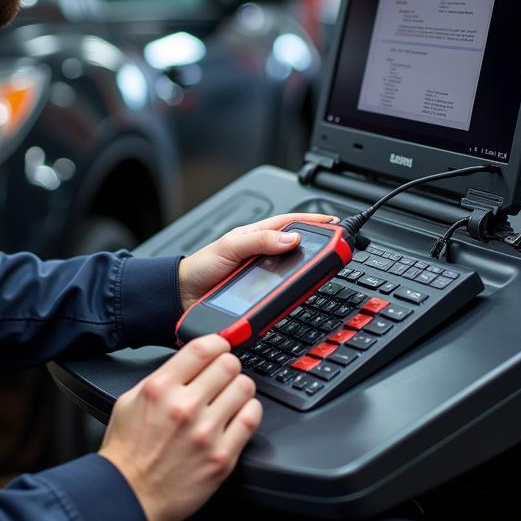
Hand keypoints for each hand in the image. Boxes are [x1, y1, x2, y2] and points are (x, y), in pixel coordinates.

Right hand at [98, 334, 259, 520]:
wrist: (129, 494)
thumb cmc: (128, 451)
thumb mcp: (131, 400)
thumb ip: (161, 377)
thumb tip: (188, 362)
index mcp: (160, 388)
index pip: (203, 349)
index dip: (218, 342)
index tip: (221, 346)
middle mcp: (184, 407)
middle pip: (228, 365)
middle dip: (228, 365)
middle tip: (224, 373)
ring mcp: (206, 433)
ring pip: (244, 388)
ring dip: (240, 387)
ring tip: (231, 395)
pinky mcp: (222, 456)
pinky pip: (251, 419)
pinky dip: (249, 410)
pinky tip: (239, 414)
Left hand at [177, 213, 337, 312]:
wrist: (182, 296)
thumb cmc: (201, 266)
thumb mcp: (230, 247)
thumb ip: (259, 241)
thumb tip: (291, 238)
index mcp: (257, 237)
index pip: (291, 225)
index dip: (314, 223)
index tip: (335, 224)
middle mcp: (263, 256)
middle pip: (299, 250)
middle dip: (319, 247)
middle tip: (338, 248)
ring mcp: (264, 276)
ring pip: (294, 274)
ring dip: (310, 273)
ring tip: (326, 270)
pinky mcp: (261, 297)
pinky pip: (284, 296)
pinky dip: (295, 295)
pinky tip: (303, 295)